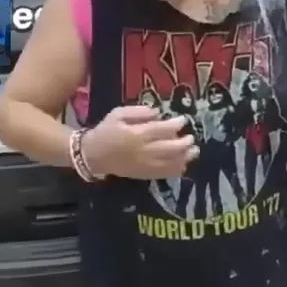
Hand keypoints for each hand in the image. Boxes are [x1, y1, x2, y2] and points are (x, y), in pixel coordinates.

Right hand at [80, 105, 198, 179]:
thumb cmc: (106, 131)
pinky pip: (164, 174)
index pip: (162, 130)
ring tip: (193, 151)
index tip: (183, 120)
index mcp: (137, 134)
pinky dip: (176, 170)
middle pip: (171, 148)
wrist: (92, 155)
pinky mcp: (143, 174)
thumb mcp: (118, 113)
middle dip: (185, 143)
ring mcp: (145, 165)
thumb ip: (138, 111)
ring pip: (170, 164)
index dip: (176, 124)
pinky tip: (184, 164)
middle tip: (190, 137)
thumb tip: (158, 112)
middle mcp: (144, 151)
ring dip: (185, 158)